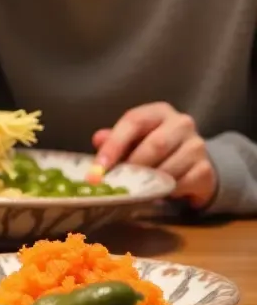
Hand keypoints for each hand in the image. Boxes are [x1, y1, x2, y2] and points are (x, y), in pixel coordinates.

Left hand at [90, 103, 216, 208]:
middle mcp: (182, 123)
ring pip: (169, 167)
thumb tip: (98, 139)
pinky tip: (156, 192)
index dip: (114, 144)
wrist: (191, 165)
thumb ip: (114, 139)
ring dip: (148, 181)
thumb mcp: (132, 140)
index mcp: (159, 112)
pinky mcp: (205, 170)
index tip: (99, 167)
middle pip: (156, 144)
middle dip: (133, 166)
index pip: (134, 121)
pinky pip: (181, 184)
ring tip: (135, 188)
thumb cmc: (153, 149)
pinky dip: (164, 191)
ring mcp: (197, 146)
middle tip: (117, 181)